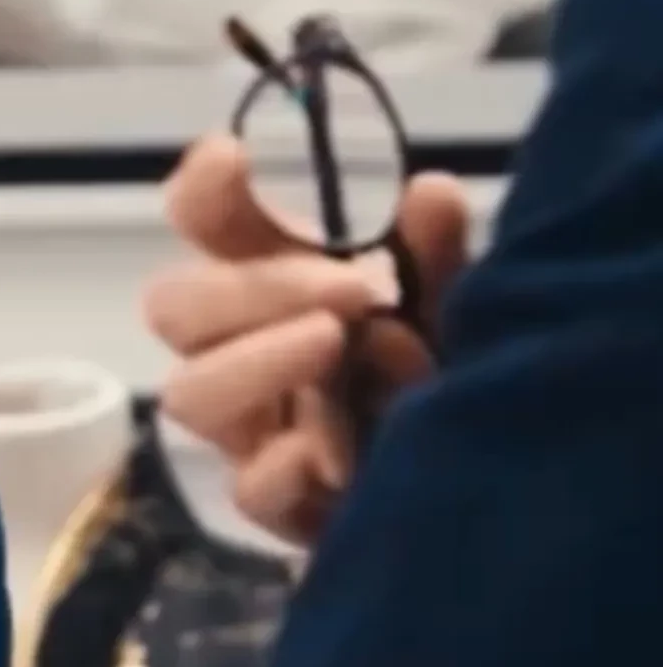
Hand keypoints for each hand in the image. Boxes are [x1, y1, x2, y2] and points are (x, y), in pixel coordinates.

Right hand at [142, 134, 472, 544]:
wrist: (493, 485)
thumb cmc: (450, 373)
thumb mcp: (458, 303)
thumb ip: (437, 254)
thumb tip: (427, 193)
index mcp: (273, 279)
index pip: (202, 221)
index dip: (202, 190)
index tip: (233, 159)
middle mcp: (242, 347)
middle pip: (173, 306)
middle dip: (251, 289)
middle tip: (348, 290)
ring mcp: (252, 430)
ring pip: (190, 394)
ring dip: (258, 364)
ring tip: (339, 349)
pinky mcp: (282, 507)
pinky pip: (249, 488)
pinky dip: (284, 466)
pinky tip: (338, 456)